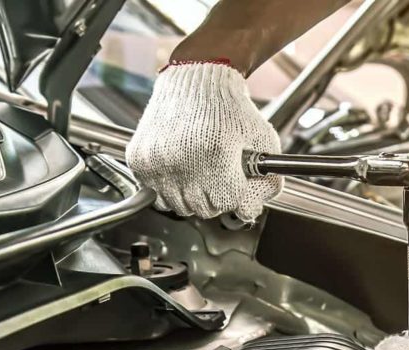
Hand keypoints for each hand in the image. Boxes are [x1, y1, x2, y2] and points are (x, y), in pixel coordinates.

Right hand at [126, 62, 281, 221]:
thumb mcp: (262, 141)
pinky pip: (155, 194)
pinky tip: (177, 167)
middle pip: (204, 210)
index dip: (235, 195)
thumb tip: (250, 212)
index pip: (228, 204)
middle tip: (216, 174)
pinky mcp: (140, 161)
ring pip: (179, 207)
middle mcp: (184, 162)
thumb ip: (267, 182)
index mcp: (217, 157)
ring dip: (190, 195)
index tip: (234, 182)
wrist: (196, 77)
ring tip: (196, 170)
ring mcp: (159, 163)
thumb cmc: (230, 109)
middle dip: (214, 196)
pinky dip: (166, 187)